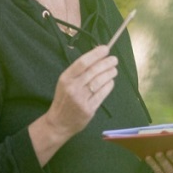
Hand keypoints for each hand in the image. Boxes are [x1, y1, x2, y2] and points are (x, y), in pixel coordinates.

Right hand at [30, 45, 118, 165]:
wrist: (58, 123)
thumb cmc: (64, 99)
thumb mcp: (66, 82)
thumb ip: (79, 71)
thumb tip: (97, 55)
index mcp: (65, 78)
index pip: (83, 62)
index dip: (96, 54)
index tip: (106, 49)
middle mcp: (72, 88)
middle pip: (94, 71)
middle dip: (107, 63)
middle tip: (114, 59)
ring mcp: (80, 99)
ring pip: (100, 81)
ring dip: (110, 73)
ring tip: (114, 70)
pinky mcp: (88, 109)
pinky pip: (102, 94)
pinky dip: (109, 85)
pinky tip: (111, 81)